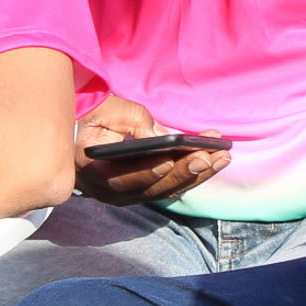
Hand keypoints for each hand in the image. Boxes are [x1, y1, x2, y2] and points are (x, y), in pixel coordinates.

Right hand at [72, 95, 230, 206]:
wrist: (82, 132)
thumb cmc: (92, 116)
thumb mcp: (106, 110)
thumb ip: (132, 120)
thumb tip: (160, 139)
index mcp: (93, 172)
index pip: (121, 178)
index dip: (145, 171)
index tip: (168, 160)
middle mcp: (111, 192)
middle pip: (153, 188)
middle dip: (185, 171)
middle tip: (210, 156)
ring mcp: (129, 195)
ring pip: (168, 190)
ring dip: (198, 174)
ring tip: (223, 156)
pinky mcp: (144, 191)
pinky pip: (172, 187)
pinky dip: (194, 173)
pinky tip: (216, 160)